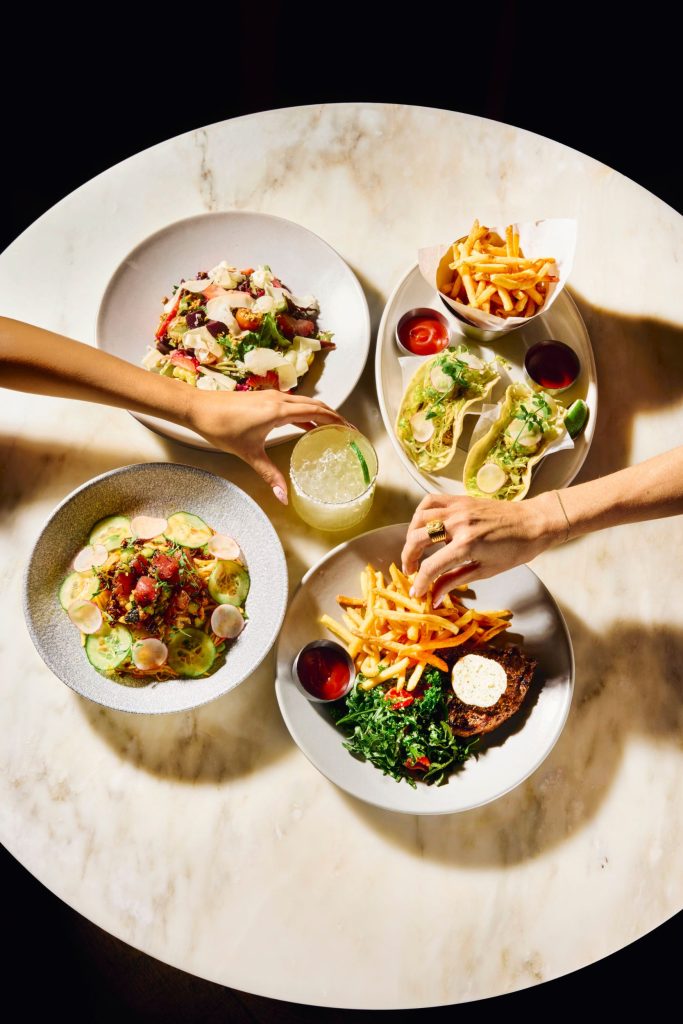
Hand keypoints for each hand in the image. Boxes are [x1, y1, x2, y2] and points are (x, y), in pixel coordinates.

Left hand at [187, 388, 346, 502]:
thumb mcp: (249, 454)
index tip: (351, 429)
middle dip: (334, 416)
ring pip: (304, 402)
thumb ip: (270, 475)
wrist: (198, 408)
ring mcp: (271, 396)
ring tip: (331, 427)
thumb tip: (284, 497)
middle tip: (348, 429)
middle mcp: (279, 399)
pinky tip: (304, 425)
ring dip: (320, 412)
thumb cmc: (221, 427)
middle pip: (316, 404)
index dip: (337, 420)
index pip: (317, 412)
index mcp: (279, 411)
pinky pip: (292, 403)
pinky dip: (305, 412)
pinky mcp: (263, 398)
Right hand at [401, 492, 564, 604]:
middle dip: (408, 558)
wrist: (534, 523)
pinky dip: (421, 513)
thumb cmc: (516, 551)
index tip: (416, 592)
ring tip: (415, 548)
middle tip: (411, 570)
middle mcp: (458, 524)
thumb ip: (455, 581)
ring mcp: (458, 509)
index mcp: (466, 546)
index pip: (431, 567)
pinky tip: (423, 525)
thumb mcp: (485, 571)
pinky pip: (431, 501)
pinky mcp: (460, 500)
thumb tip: (435, 596)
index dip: (420, 582)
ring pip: (420, 519)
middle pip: (418, 539)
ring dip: (411, 536)